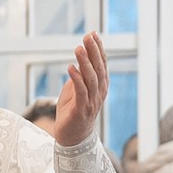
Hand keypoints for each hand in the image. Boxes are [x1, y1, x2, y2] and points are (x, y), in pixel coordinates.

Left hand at [51, 31, 108, 148]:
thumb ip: (78, 76)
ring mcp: (92, 102)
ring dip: (85, 62)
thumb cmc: (72, 113)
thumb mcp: (74, 90)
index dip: (98, 49)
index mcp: (100, 87)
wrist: (71, 139)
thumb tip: (78, 60)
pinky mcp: (82, 111)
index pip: (102, 64)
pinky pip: (81, 93)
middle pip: (99, 69)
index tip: (93, 34)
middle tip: (88, 36)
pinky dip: (76, 79)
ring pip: (91, 79)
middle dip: (94, 51)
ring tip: (78, 48)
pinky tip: (71, 68)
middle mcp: (99, 93)